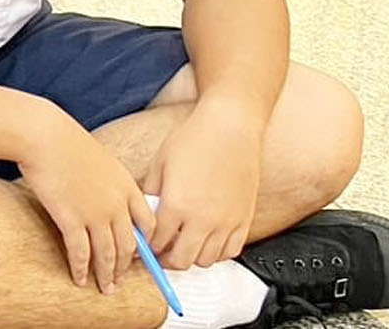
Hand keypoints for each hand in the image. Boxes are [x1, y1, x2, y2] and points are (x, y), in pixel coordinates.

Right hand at [18, 106, 154, 292]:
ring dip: (106, 275)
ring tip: (105, 288)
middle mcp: (117, 204)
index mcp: (127, 186)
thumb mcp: (100, 158)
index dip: (146, 243)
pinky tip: (80, 279)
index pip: (148, 224)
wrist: (44, 137)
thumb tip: (104, 194)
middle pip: (129, 245)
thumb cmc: (66, 141)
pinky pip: (81, 253)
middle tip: (120, 280)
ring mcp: (96, 214)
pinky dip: (81, 269)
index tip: (139, 255)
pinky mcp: (72, 221)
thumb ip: (109, 181)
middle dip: (125, 267)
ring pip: (108, 254)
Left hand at [143, 101, 263, 268]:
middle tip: (160, 250)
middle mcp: (203, 219)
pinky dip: (216, 253)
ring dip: (191, 256)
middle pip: (180, 260)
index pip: (157, 243)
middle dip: (165, 258)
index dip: (147, 246)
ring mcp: (226, 222)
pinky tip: (206, 239)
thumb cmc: (193, 140)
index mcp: (177, 204)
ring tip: (183, 243)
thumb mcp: (159, 164)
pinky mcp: (244, 220)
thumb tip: (144, 216)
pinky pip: (230, 252)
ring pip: (205, 261)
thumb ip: (151, 195)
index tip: (144, 243)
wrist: (230, 128)